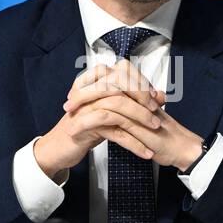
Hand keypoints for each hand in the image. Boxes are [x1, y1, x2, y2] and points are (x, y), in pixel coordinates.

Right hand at [34, 59, 166, 175]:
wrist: (61, 147)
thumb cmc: (88, 127)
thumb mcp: (113, 111)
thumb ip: (135, 101)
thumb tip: (161, 95)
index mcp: (94, 81)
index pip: (122, 70)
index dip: (140, 81)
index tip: (154, 97)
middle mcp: (88, 90)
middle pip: (120, 83)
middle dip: (142, 96)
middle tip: (156, 112)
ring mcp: (85, 107)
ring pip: (117, 105)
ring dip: (140, 118)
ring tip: (155, 129)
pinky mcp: (84, 127)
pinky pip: (113, 131)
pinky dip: (132, 143)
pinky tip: (145, 152)